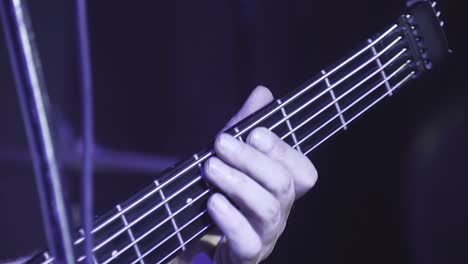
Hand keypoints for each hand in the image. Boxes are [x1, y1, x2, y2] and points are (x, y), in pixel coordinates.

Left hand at [202, 86, 317, 262]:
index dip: (283, 150)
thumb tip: (262, 93)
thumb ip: (246, 125)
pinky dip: (230, 218)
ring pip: (267, 208)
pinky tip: (213, 202)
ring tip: (211, 167)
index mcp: (283, 187)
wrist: (200, 235)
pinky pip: (247, 240)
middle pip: (283, 184)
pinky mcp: (246, 254)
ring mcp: (265, 235)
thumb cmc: (224, 190)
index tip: (255, 132)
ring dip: (238, 183)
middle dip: (251, 159)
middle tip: (221, 144)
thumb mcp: (232, 155)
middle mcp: (280, 211)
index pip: (303, 171)